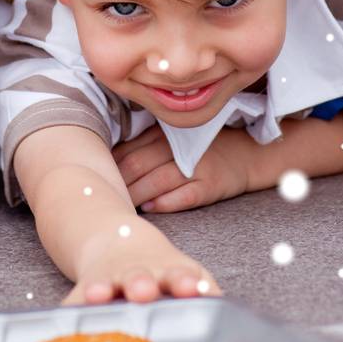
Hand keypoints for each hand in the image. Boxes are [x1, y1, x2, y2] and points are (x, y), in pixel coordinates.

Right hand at [65, 225, 219, 305]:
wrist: (115, 237)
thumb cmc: (158, 266)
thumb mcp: (183, 269)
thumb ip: (202, 287)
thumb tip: (222, 304)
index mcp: (166, 271)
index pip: (178, 275)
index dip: (184, 281)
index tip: (191, 287)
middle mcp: (138, 275)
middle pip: (139, 277)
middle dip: (142, 283)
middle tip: (145, 290)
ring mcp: (110, 280)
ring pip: (106, 284)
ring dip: (104, 290)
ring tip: (100, 295)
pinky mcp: (86, 288)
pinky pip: (75, 301)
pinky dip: (73, 307)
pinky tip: (68, 314)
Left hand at [113, 126, 250, 212]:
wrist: (246, 154)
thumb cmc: (202, 146)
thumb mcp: (173, 136)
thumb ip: (144, 143)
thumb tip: (108, 159)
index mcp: (165, 134)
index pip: (129, 150)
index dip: (110, 166)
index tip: (96, 178)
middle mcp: (178, 148)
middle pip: (138, 166)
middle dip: (118, 183)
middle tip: (103, 196)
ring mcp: (194, 167)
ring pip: (156, 182)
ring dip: (135, 195)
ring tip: (121, 205)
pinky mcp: (209, 186)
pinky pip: (182, 196)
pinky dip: (163, 202)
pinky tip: (150, 207)